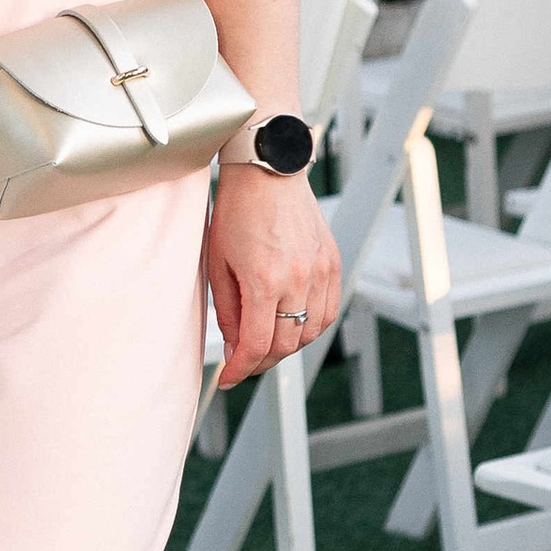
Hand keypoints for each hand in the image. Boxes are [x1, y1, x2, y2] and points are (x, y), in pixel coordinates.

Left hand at [206, 161, 341, 389]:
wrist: (268, 172)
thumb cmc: (235, 212)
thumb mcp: (217, 264)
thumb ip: (227, 310)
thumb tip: (235, 346)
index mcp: (264, 281)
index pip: (257, 345)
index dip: (240, 369)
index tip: (227, 378)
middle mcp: (299, 279)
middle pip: (286, 345)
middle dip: (262, 361)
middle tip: (243, 361)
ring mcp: (321, 271)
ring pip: (311, 332)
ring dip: (288, 346)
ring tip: (265, 341)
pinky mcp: (332, 262)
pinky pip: (327, 310)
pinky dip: (310, 325)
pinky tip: (291, 322)